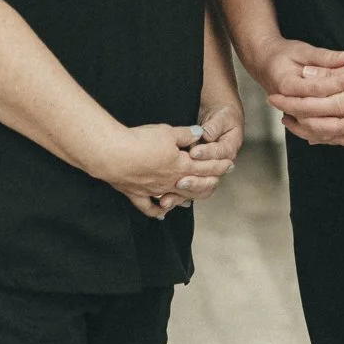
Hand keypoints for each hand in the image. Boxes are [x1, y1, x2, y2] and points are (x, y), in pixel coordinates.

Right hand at [94, 122, 227, 218]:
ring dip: (186, 196)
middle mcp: (170, 182)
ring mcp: (154, 190)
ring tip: (194, 198)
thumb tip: (200, 134)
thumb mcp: (168, 132)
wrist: (113, 155)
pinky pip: (149, 206)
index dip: (219, 165)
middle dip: (208, 181)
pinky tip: (162, 211)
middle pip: (194, 184)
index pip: (206, 166)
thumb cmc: (141, 141)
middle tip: (218, 180)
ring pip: (175, 197)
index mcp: (181, 165)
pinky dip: (158, 210)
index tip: (230, 164)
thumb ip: (186, 134)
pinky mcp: (136, 194)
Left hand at [157, 101, 243, 206]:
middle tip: (180, 181)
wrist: (221, 122)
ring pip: (197, 191)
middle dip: (194, 182)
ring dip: (182, 195)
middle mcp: (219, 166)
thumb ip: (214, 126)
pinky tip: (162, 201)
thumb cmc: (223, 118)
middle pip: (209, 180)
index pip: (217, 154)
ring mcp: (207, 173)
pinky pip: (187, 192)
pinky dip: (175, 197)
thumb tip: (206, 133)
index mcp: (228, 150)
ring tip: (166, 199)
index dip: (205, 154)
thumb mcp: (222, 118)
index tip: (193, 152)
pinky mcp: (195, 176)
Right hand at [248, 37, 343, 146]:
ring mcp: (297, 117)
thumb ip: (323, 57)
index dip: (341, 82)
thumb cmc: (284, 55)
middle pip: (318, 121)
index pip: (318, 88)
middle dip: (343, 123)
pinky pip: (323, 135)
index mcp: (288, 86)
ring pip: (322, 134)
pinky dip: (341, 138)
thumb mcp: (302, 50)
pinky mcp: (304, 122)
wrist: (266, 65)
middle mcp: (290, 107)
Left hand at [267, 51, 343, 140]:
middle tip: (280, 115)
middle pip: (319, 125)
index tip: (274, 98)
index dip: (291, 102)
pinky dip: (333, 136)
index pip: (313, 105)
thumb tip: (307, 76)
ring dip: (313, 131)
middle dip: (298, 120)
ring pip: (334, 136)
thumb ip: (335, 74)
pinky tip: (327, 134)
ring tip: (298, 126)